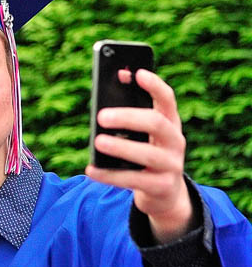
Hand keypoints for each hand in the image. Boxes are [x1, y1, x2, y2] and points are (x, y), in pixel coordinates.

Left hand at [86, 69, 193, 243]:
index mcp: (170, 123)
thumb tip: (102, 106)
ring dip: (121, 147)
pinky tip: (91, 170)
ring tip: (97, 141)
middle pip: (157, 124)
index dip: (154, 85)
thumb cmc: (145, 154)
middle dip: (129, 117)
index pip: (167, 99)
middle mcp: (175, 141)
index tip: (137, 73)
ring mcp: (171, 165)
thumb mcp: (142, 136)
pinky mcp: (161, 187)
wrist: (163, 193)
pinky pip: (134, 180)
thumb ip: (128, 119)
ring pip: (147, 154)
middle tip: (101, 116)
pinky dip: (109, 175)